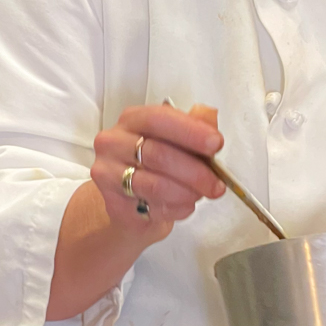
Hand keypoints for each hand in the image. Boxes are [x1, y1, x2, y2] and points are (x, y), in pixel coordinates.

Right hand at [91, 102, 225, 238]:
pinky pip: (152, 208)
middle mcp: (113, 143)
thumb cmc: (155, 166)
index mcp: (132, 120)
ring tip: (202, 195)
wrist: (130, 202)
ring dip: (187, 192)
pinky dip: (177, 209)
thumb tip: (209, 116)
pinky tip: (185, 206)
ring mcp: (108, 174)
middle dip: (194, 171)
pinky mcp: (113, 203)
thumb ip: (193, 126)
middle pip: (157, 154)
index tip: (216, 144)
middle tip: (217, 185)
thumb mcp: (175, 141)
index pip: (158, 119)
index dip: (190, 131)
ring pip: (155, 185)